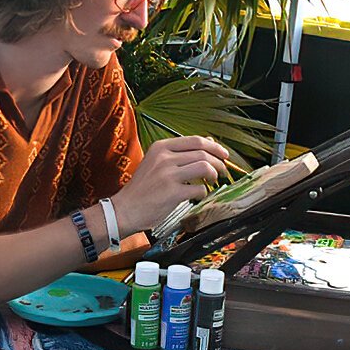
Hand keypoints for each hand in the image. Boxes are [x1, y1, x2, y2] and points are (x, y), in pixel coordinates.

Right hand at [111, 136, 230, 233]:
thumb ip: (179, 154)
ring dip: (214, 175)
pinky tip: (198, 195)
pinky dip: (203, 192)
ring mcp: (168, 175)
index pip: (195, 140)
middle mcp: (164, 158)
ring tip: (213, 181)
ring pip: (204, 167)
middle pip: (203, 153)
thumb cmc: (142, 188)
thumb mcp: (156, 163)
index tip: (224, 154)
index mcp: (160, 147)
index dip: (214, 147)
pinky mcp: (172, 192)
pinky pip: (199, 189)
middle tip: (223, 171)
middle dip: (219, 162)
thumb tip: (207, 144)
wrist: (125, 209)